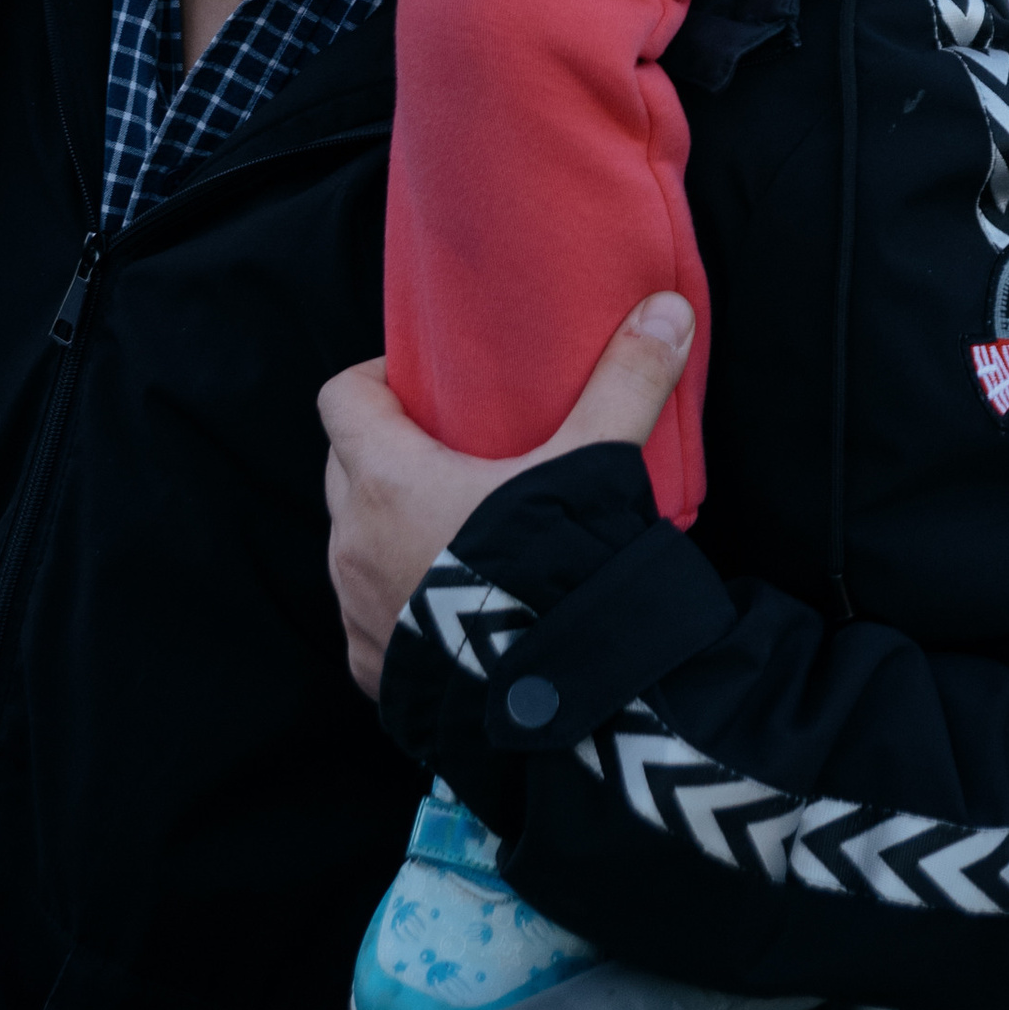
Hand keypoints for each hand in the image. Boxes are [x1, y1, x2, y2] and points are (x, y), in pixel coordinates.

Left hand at [319, 295, 694, 701]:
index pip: (341, 398)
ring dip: (389, 529)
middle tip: (452, 449)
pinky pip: (368, 618)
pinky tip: (453, 605)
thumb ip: (627, 381)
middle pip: (344, 468)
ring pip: (354, 545)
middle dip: (385, 453)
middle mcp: (352, 544)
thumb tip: (667, 309)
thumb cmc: (556, 569)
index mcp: (386, 478)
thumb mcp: (594, 464)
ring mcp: (356, 613)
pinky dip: (397, 602)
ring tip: (457, 528)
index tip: (428, 386)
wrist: (555, 700)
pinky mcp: (373, 670)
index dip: (376, 382)